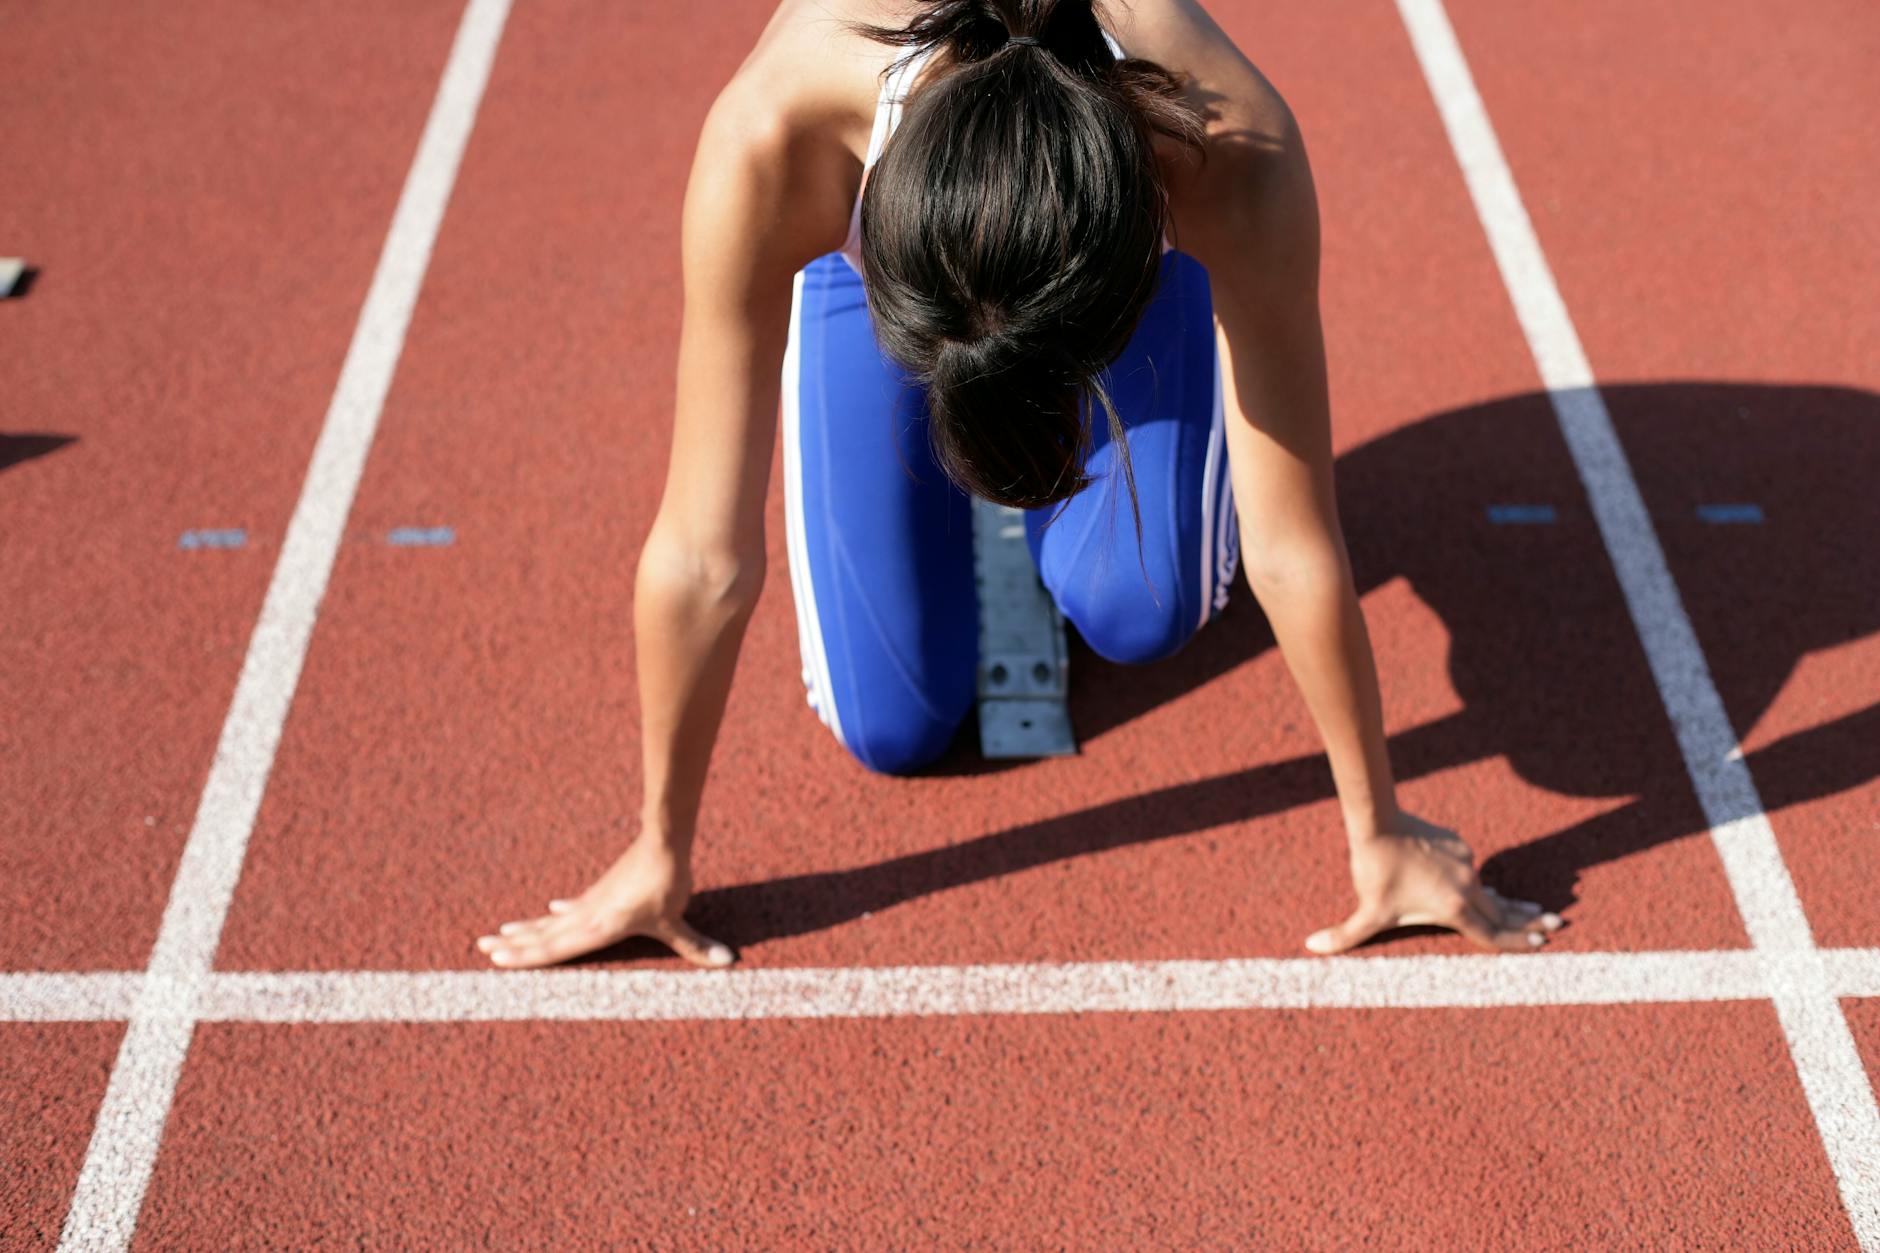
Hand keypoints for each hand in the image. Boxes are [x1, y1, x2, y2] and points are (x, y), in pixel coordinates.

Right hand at [476, 836, 735, 969]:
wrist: (663, 841)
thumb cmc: (667, 882)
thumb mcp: (677, 920)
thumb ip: (696, 946)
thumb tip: (729, 963)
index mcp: (597, 928)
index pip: (554, 947)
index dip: (524, 955)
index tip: (496, 959)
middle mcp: (587, 916)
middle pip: (543, 934)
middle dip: (513, 944)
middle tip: (482, 948)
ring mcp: (591, 902)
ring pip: (551, 920)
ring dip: (526, 928)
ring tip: (499, 933)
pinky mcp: (601, 891)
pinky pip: (572, 907)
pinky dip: (558, 912)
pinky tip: (550, 908)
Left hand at [1304, 812, 1562, 954]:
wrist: (1379, 823)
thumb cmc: (1375, 871)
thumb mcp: (1366, 912)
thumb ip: (1344, 936)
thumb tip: (1310, 947)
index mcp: (1455, 907)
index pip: (1492, 933)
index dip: (1516, 942)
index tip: (1540, 944)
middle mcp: (1469, 885)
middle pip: (1502, 910)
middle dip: (1528, 921)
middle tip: (1555, 926)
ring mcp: (1467, 863)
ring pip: (1491, 888)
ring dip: (1511, 901)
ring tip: (1535, 909)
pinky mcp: (1459, 845)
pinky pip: (1471, 868)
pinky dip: (1478, 880)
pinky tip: (1483, 886)